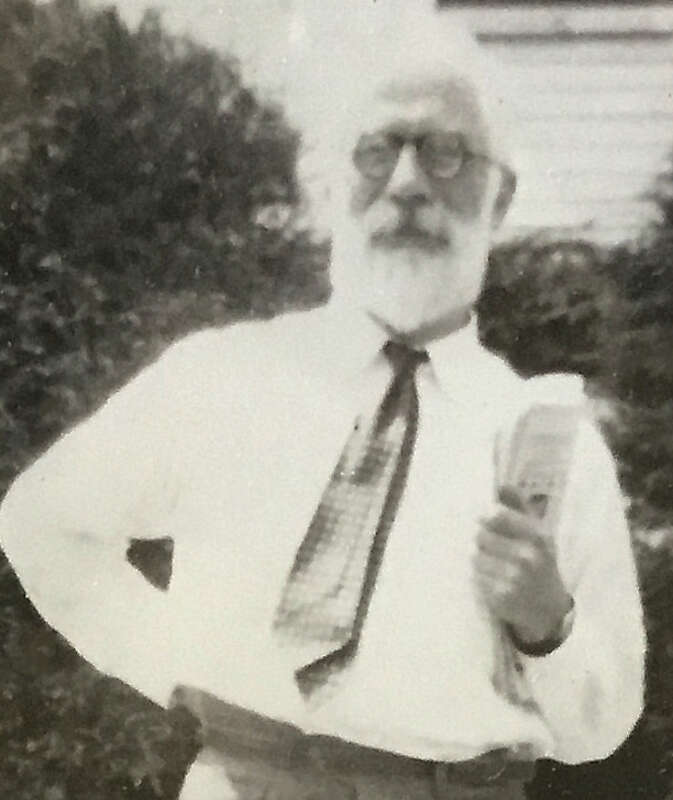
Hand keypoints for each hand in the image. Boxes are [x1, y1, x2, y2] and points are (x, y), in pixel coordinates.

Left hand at [474, 486, 572, 646]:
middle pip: (480, 536)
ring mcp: (512, 579)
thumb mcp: (538, 533)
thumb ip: (519, 507)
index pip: (496, 515)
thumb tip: (501, 484)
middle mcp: (526, 557)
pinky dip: (479, 577)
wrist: (548, 609)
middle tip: (489, 546)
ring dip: (478, 559)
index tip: (484, 519)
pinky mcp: (499, 597)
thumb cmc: (540, 563)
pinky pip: (474, 578)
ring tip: (492, 564)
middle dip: (481, 539)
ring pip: (475, 557)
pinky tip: (491, 579)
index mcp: (537, 536)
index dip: (486, 516)